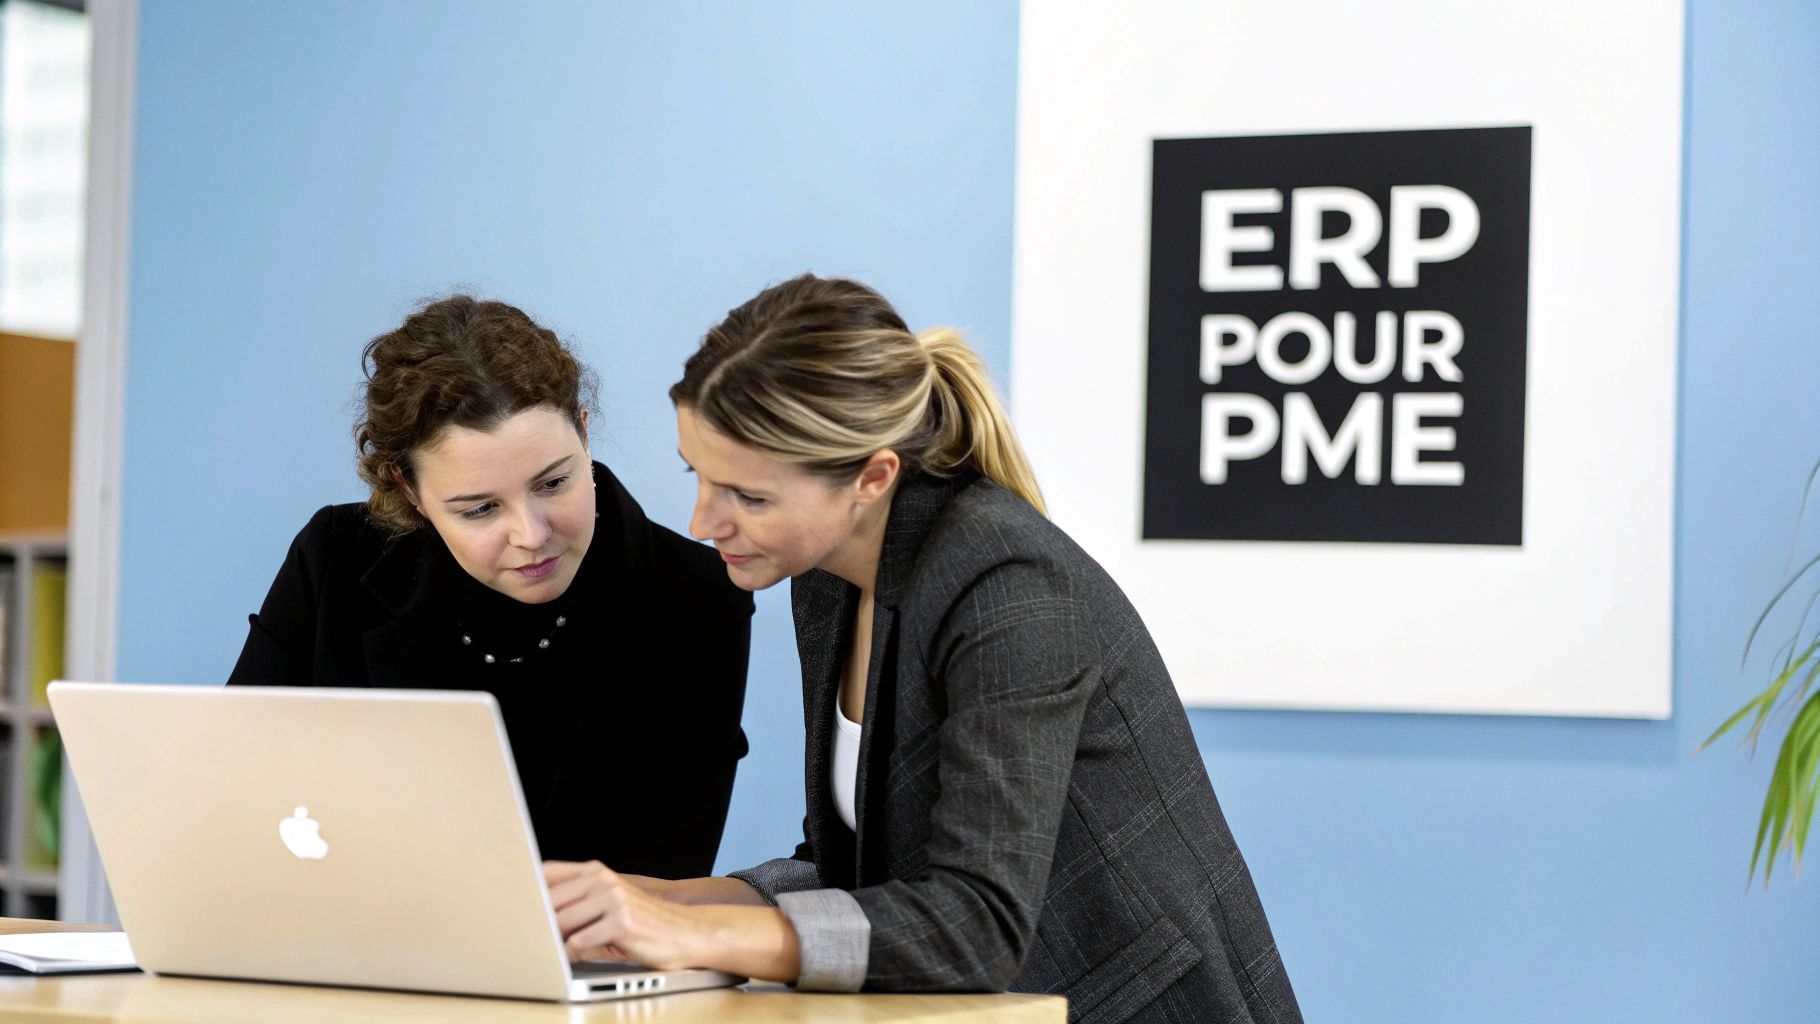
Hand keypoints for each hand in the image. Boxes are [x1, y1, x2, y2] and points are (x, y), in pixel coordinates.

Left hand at [543, 861, 709, 967]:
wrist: (685, 933)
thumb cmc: (642, 922)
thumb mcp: (609, 902)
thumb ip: (576, 900)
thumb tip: (535, 913)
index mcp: (596, 871)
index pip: (547, 872)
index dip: (527, 889)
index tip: (514, 904)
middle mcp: (602, 879)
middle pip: (549, 900)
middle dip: (540, 923)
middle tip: (534, 937)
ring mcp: (612, 898)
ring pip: (561, 923)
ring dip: (556, 941)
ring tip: (559, 950)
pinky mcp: (620, 922)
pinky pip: (578, 942)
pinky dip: (572, 955)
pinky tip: (578, 957)